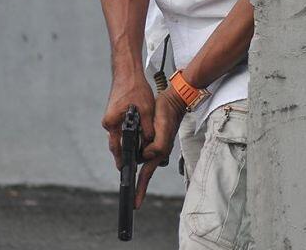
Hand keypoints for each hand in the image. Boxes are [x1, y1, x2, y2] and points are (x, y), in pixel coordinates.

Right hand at [102, 75, 154, 169]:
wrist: (127, 72)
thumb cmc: (135, 88)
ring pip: (120, 136)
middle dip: (125, 154)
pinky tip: (137, 138)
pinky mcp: (115, 114)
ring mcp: (111, 118)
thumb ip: (147, 129)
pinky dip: (128, 135)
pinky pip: (121, 129)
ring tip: (137, 155)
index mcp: (112, 122)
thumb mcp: (145, 110)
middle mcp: (109, 122)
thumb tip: (150, 144)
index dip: (121, 160)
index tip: (125, 171)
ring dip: (127, 144)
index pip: (116, 147)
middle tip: (133, 167)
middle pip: (117, 144)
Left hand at [135, 87, 186, 208]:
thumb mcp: (163, 130)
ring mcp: (155, 145)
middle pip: (140, 164)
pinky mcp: (152, 138)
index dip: (140, 189)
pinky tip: (137, 135)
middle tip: (132, 162)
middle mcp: (156, 152)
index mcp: (158, 153)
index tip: (135, 205)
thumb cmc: (168, 115)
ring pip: (139, 154)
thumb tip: (146, 155)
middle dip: (134, 165)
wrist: (173, 101)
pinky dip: (137, 142)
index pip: (146, 175)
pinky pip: (142, 145)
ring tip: (139, 137)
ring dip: (135, 150)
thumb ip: (157, 146)